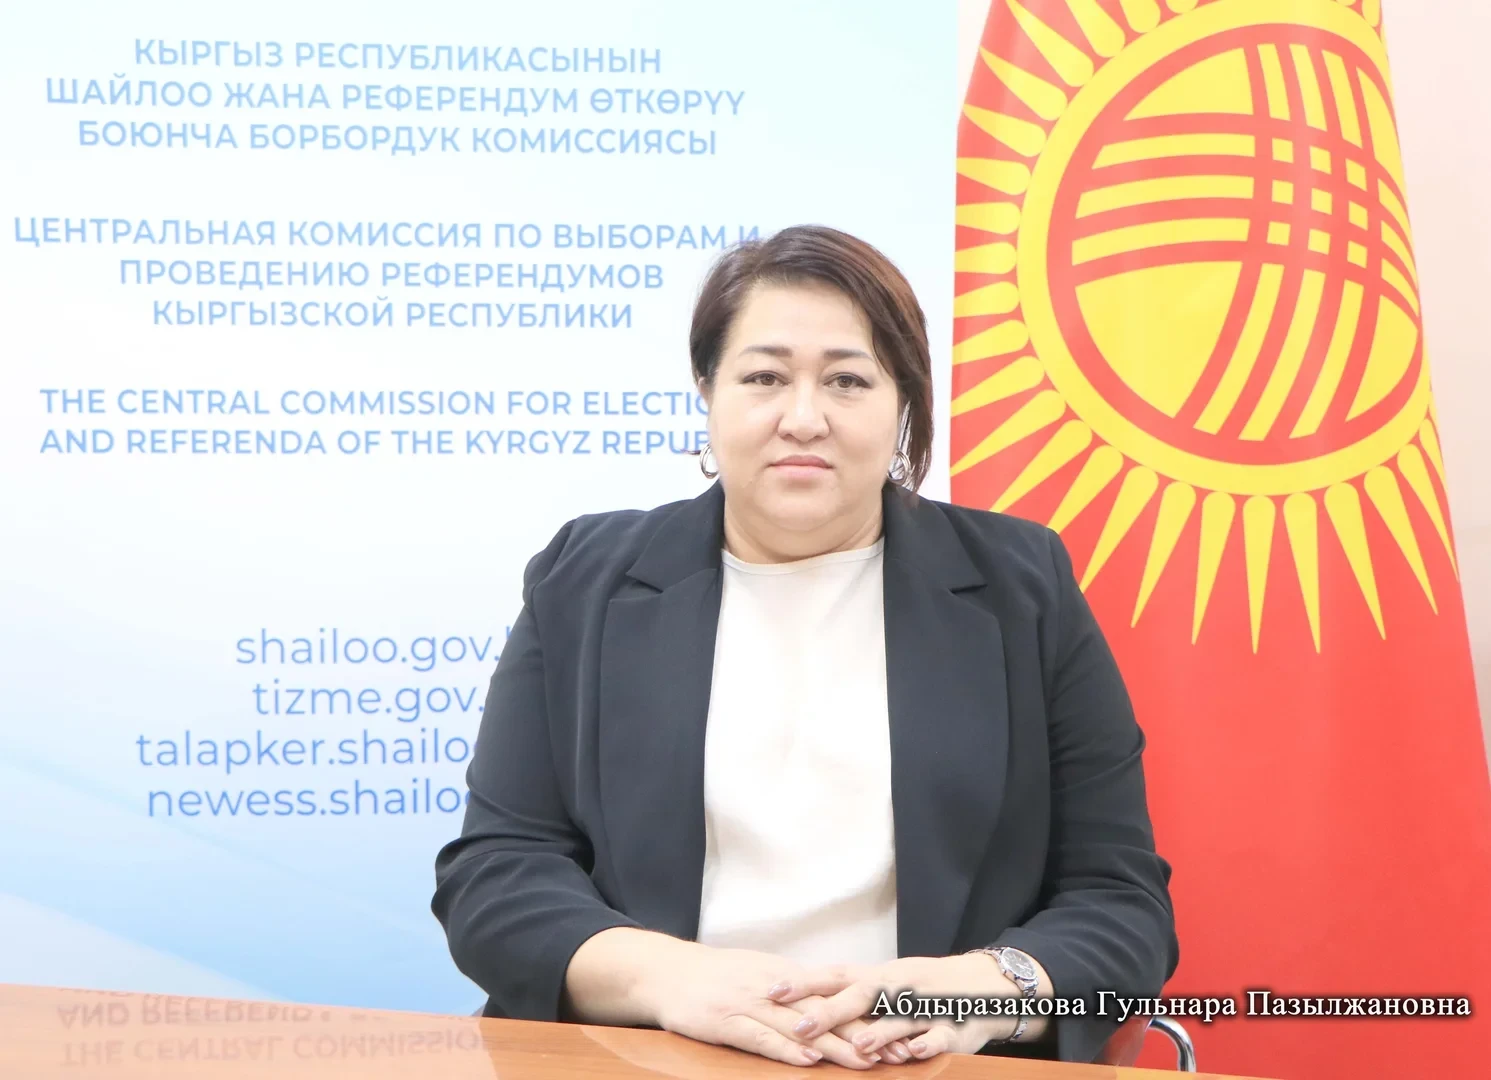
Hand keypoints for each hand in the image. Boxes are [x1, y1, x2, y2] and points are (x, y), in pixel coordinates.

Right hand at [636, 941, 881, 1068]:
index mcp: (785, 975)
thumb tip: (830, 1000)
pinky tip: (808, 1059)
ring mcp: (749, 1003)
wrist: (667, 971)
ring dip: (834, 1045)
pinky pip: (761, 1036)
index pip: (835, 994)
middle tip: (896, 1052)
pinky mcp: (726, 1022)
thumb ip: (793, 987)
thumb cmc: (715, 975)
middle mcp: (773, 987)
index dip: (867, 1012)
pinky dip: (785, 1048)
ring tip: (865, 1061)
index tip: (899, 1028)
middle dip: (862, 1032)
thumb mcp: (759, 973)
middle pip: (825, 1011)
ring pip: (799, 1026)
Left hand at [769, 954, 1033, 1061]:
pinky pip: (937, 1034)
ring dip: (878, 1031)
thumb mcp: (883, 982)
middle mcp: (896, 987)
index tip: (771, 991)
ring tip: (857, 1046)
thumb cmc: (921, 987)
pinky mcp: (951, 1026)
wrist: (983, 984)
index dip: (804, 983)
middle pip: (860, 996)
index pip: (834, 976)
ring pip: (899, 1018)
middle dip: (831, 1012)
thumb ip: (848, 992)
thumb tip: (800, 999)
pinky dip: (925, 1042)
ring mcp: (924, 1006)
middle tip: (801, 1026)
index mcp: (876, 977)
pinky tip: (911, 1053)